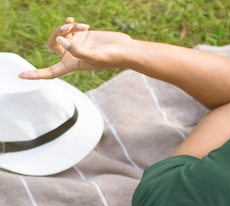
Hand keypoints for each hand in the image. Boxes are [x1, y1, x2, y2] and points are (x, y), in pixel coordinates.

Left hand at [19, 16, 133, 79]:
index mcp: (73, 65)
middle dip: (56, 32)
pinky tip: (76, 22)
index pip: (50, 72)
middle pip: (51, 43)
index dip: (35, 74)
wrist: (125, 48)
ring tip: (79, 25)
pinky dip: (70, 22)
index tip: (21, 75)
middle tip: (68, 26)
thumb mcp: (95, 56)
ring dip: (66, 26)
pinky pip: (67, 26)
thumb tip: (61, 39)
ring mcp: (76, 44)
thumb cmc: (113, 58)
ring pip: (59, 33)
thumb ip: (77, 50)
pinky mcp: (81, 35)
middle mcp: (72, 55)